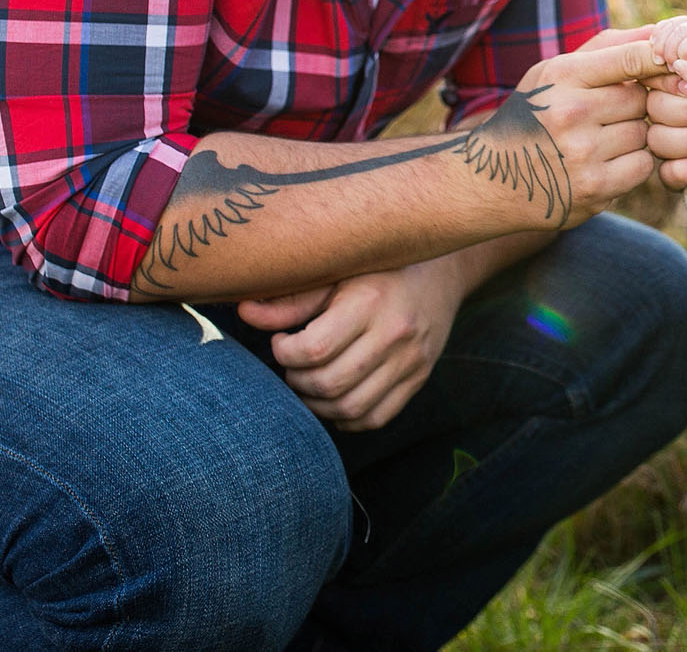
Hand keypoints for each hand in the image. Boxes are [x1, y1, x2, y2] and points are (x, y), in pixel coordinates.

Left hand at [237, 257, 463, 430]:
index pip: (314, 349)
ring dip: (317, 405)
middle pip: (330, 383)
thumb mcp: (337, 273)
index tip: (282, 342)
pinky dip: (347, 418)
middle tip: (291, 365)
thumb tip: (243, 313)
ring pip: (351, 408)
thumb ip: (292, 299)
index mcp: (370, 301)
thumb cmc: (378, 269)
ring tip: (307, 383)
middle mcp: (394, 333)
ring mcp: (411, 360)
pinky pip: (377, 417)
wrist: (443, 272)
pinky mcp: (419, 378)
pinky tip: (334, 398)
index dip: (285, 353)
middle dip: (297, 381)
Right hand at [509, 27, 673, 225]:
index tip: (675, 66)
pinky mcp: (594, 190)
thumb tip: (663, 31)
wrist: (490, 179)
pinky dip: (633, 164)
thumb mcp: (555, 72)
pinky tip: (608, 162)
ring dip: (636, 136)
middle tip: (618, 112)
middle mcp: (571, 113)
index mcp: (562, 76)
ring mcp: (582, 154)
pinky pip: (642, 167)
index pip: (631, 59)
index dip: (660, 61)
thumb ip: (609, 49)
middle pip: (642, 100)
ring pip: (645, 134)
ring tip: (606, 138)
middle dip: (638, 105)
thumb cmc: (532, 115)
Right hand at [650, 16, 686, 95]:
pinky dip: (657, 37)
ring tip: (660, 62)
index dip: (682, 55)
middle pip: (680, 29)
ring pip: (671, 25)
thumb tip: (677, 66)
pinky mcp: (685, 23)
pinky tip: (657, 53)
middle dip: (669, 51)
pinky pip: (665, 24)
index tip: (678, 71)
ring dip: (660, 45)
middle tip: (669, 69)